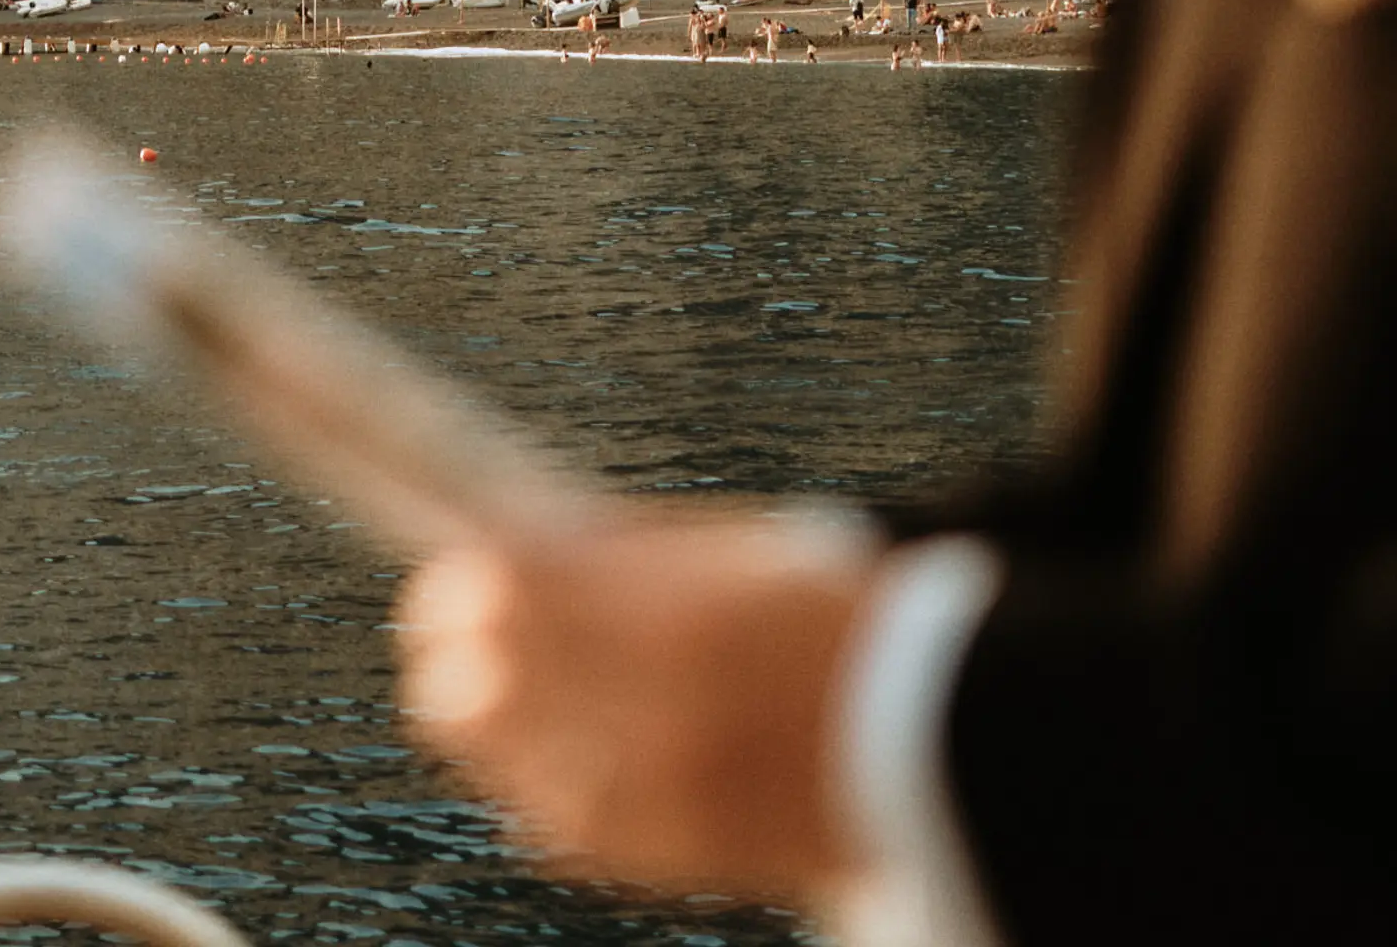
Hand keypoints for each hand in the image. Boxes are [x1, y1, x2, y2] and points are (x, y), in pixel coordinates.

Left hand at [396, 511, 875, 904]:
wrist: (940, 730)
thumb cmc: (830, 619)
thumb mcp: (727, 550)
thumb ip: (615, 553)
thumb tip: (506, 542)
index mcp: (640, 597)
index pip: (476, 591)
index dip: (456, 593)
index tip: (458, 593)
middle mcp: (625, 695)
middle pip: (457, 689)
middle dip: (456, 667)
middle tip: (473, 655)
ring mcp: (633, 783)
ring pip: (494, 761)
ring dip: (499, 730)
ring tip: (539, 709)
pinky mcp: (650, 854)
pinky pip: (547, 822)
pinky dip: (549, 790)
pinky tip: (589, 761)